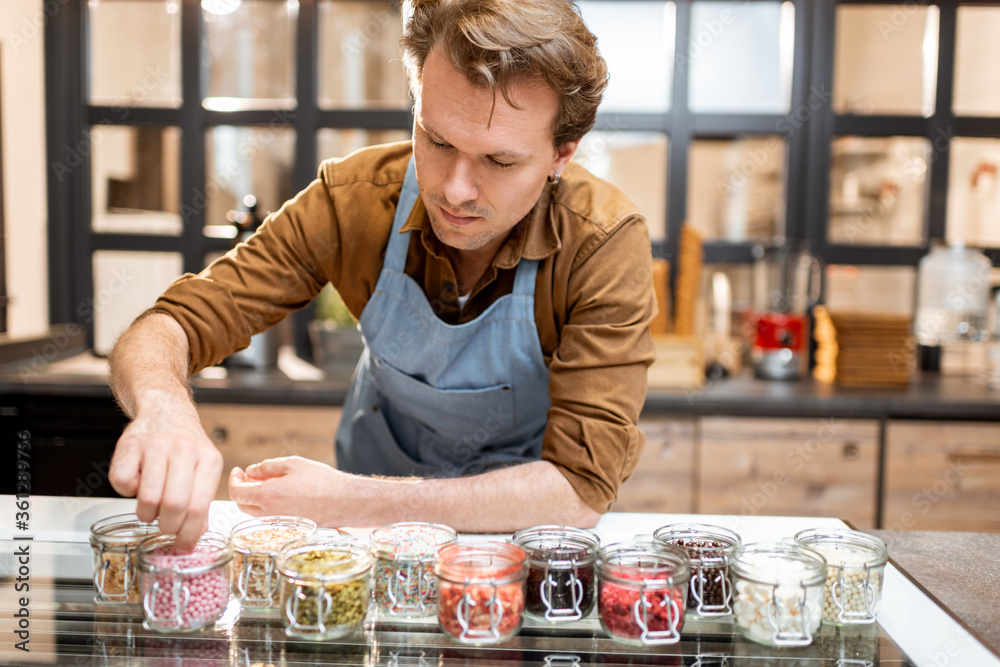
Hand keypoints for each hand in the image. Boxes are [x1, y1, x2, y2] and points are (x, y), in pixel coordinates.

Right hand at [108, 395, 221, 550]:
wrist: (167, 413)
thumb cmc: (186, 448)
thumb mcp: (204, 471)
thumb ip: (201, 503)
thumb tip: (194, 538)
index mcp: (210, 460)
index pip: (198, 507)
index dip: (188, 534)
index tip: (182, 547)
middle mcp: (185, 450)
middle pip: (173, 505)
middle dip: (168, 527)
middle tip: (165, 528)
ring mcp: (157, 445)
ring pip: (147, 498)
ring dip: (147, 514)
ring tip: (152, 507)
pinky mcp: (130, 444)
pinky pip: (122, 483)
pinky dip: (126, 492)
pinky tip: (138, 482)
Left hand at [228, 456, 342, 525]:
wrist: (344, 502)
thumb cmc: (322, 481)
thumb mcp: (293, 464)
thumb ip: (267, 467)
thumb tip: (251, 471)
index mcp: (267, 496)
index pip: (235, 492)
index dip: (233, 480)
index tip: (238, 471)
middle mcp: (268, 514)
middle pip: (242, 504)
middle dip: (242, 488)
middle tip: (249, 476)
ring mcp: (278, 524)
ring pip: (254, 512)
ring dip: (253, 498)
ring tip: (265, 483)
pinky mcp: (287, 529)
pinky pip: (268, 518)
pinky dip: (266, 506)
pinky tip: (278, 495)